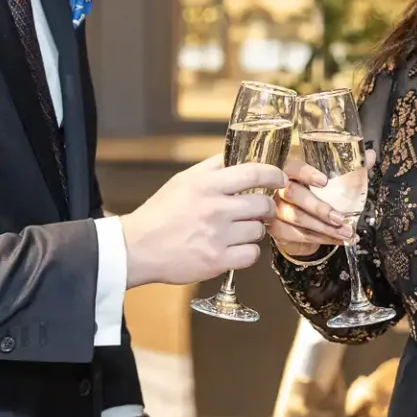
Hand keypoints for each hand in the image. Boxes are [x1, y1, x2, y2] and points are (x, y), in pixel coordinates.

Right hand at [121, 154, 286, 287]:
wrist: (138, 247)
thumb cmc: (160, 213)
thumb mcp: (183, 180)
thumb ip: (212, 168)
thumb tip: (236, 155)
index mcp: (206, 185)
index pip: (254, 172)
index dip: (273, 174)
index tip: (279, 178)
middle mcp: (215, 208)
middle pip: (263, 204)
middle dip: (267, 207)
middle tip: (261, 210)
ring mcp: (217, 236)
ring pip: (259, 230)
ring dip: (255, 230)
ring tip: (240, 230)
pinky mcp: (217, 260)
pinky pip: (251, 254)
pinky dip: (248, 252)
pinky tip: (236, 248)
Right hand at [267, 154, 369, 259]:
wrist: (299, 225)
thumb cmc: (317, 197)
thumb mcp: (334, 183)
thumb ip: (351, 169)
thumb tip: (370, 155)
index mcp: (292, 173)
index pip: (294, 168)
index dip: (307, 174)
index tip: (325, 181)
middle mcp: (280, 190)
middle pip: (294, 194)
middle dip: (319, 208)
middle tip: (340, 218)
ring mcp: (277, 210)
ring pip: (297, 218)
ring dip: (324, 228)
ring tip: (346, 232)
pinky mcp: (278, 230)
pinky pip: (299, 235)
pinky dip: (323, 239)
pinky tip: (339, 240)